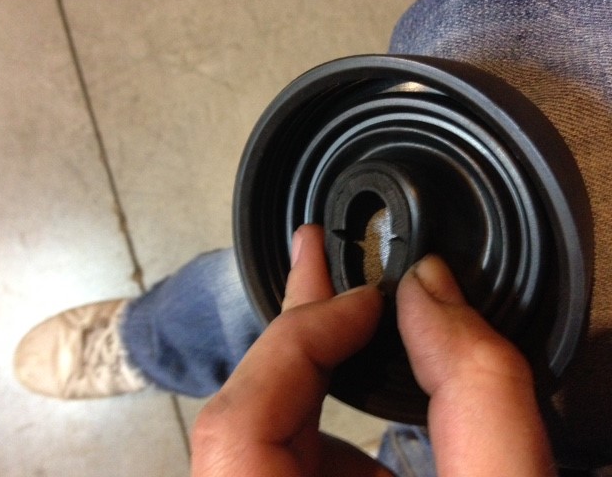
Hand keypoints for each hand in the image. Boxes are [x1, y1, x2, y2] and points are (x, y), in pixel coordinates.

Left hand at [192, 225, 554, 475]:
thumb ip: (476, 390)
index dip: (297, 340)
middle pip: (241, 418)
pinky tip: (363, 408)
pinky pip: (288, 460)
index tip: (365, 297)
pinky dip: (324, 418)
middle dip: (297, 331)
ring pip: (263, 434)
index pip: (236, 427)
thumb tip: (431, 293)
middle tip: (317, 258)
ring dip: (312, 370)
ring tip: (353, 317)